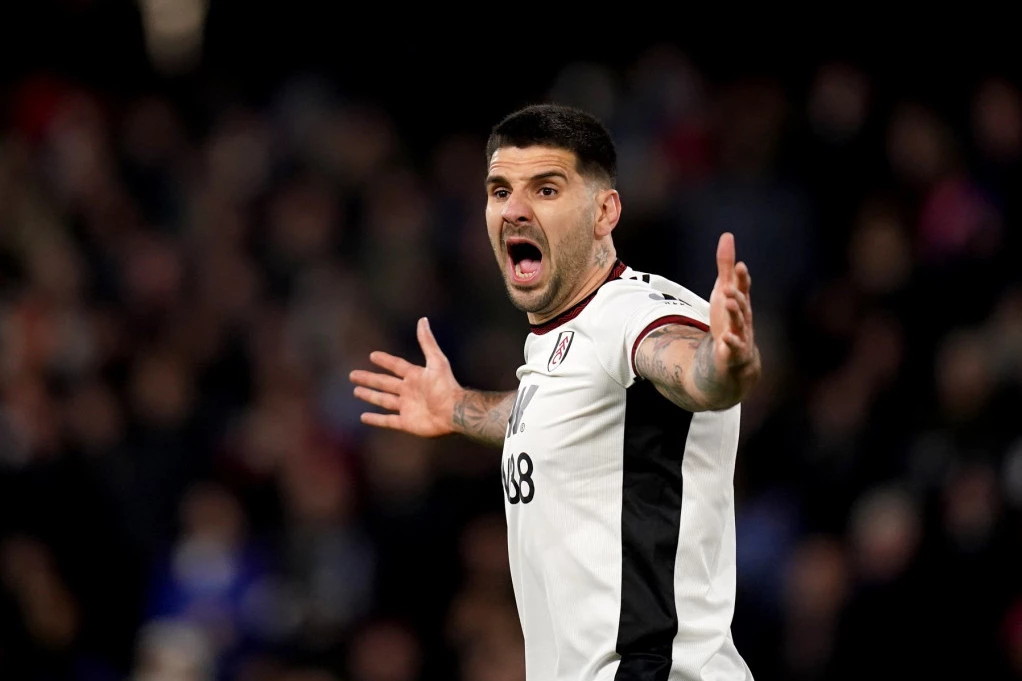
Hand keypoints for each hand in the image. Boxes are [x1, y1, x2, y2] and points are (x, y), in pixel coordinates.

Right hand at [349, 317, 462, 437]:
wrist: (454, 411)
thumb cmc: (446, 386)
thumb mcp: (437, 361)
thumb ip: (427, 342)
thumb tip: (423, 319)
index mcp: (415, 376)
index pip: (396, 366)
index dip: (385, 361)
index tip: (372, 355)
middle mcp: (409, 391)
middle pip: (385, 383)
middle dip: (369, 379)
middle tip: (352, 375)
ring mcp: (407, 407)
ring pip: (383, 400)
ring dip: (370, 395)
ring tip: (356, 391)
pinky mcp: (407, 422)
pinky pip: (388, 420)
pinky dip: (376, 419)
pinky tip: (363, 417)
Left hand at [709, 232, 759, 380]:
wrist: (736, 356)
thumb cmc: (730, 318)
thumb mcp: (724, 290)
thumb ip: (725, 266)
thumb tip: (727, 236)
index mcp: (741, 301)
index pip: (743, 287)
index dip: (741, 278)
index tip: (739, 265)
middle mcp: (743, 316)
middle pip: (742, 305)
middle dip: (737, 296)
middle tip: (728, 288)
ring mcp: (740, 334)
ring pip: (739, 324)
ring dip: (734, 314)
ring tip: (728, 304)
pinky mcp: (734, 351)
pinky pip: (734, 347)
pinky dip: (731, 343)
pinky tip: (725, 338)